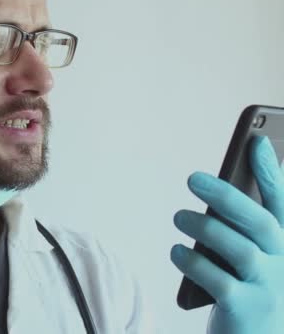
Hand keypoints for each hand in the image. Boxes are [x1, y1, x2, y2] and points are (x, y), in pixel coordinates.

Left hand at [171, 136, 283, 333]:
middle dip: (226, 195)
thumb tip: (213, 194)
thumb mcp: (250, 262)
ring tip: (178, 216)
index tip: (256, 141)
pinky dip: (192, 261)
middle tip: (192, 178)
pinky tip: (177, 250)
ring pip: (238, 249)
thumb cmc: (250, 295)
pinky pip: (216, 279)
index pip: (281, 204)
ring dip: (203, 227)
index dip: (271, 172)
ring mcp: (268, 289)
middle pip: (259, 222)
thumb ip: (239, 231)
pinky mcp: (245, 309)